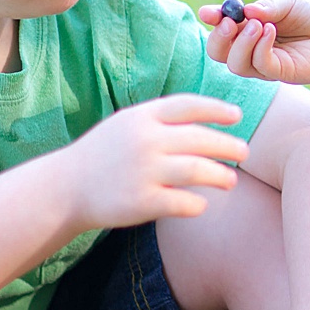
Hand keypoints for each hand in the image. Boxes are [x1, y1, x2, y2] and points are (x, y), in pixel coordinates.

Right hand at [54, 94, 245, 229]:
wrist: (65, 188)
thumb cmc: (105, 154)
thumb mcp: (127, 124)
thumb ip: (163, 119)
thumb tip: (212, 117)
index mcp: (142, 116)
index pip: (189, 106)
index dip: (217, 110)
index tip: (237, 117)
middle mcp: (144, 140)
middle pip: (201, 139)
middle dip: (229, 146)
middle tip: (244, 153)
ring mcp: (143, 171)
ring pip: (199, 171)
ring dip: (221, 176)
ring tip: (230, 180)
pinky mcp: (141, 202)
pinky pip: (184, 202)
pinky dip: (198, 204)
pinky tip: (201, 203)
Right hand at [199, 0, 309, 84]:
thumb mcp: (287, 4)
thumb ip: (267, 7)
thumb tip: (246, 11)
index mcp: (245, 29)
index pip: (220, 27)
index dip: (212, 19)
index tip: (208, 12)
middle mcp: (248, 50)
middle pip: (218, 52)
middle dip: (218, 38)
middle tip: (229, 23)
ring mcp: (262, 65)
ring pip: (235, 63)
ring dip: (241, 43)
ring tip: (258, 25)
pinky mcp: (278, 74)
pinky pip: (260, 65)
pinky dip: (260, 48)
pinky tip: (271, 31)